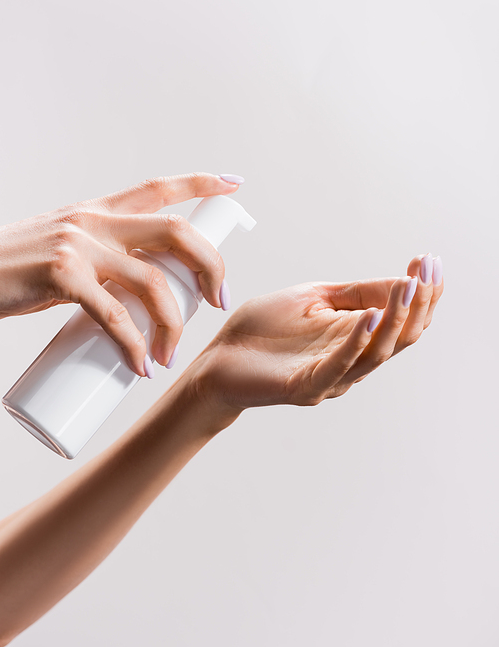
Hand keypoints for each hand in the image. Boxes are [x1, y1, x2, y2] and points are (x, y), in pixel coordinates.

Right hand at [0, 173, 242, 375]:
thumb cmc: (15, 269)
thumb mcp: (64, 247)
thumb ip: (101, 258)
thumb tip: (140, 290)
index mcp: (98, 210)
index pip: (159, 187)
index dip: (200, 183)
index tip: (234, 183)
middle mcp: (94, 220)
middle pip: (175, 231)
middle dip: (209, 265)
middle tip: (218, 299)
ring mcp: (79, 246)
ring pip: (152, 281)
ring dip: (173, 324)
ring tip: (170, 356)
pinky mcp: (61, 276)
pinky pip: (113, 315)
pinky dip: (133, 345)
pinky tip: (140, 367)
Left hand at [194, 254, 442, 415]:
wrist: (218, 360)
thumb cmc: (264, 330)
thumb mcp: (314, 298)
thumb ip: (356, 294)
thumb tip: (402, 281)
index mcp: (355, 337)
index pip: (403, 319)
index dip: (422, 293)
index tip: (428, 261)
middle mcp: (351, 360)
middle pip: (402, 337)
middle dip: (419, 302)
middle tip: (427, 270)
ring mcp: (331, 376)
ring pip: (378, 352)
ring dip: (396, 317)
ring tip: (408, 285)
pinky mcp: (307, 386)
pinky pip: (339, 365)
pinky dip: (357, 340)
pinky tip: (371, 315)